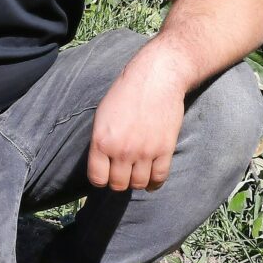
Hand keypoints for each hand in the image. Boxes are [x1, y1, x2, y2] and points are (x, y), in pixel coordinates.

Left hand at [87, 50, 188, 192]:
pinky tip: (151, 179)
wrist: (157, 78)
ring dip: (136, 182)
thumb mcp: (102, 115)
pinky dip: (155, 183)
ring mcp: (144, 151)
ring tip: (136, 174)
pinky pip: (159, 178)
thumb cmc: (126, 93)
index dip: (100, 179)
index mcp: (102, 141)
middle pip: (118, 185)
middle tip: (122, 174)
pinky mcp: (165, 149)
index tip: (105, 175)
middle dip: (118, 182)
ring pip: (138, 184)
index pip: (97, 179)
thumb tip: (102, 163)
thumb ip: (101, 141)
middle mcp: (122, 150)